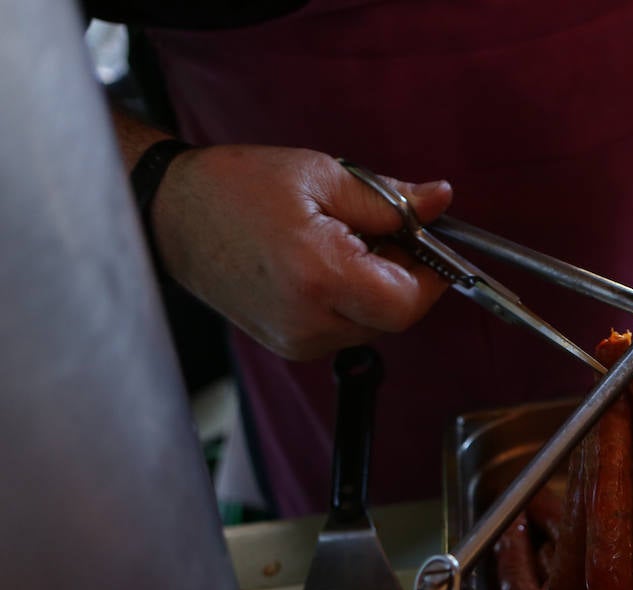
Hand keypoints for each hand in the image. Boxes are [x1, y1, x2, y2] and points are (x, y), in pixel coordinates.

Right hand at [152, 144, 454, 359]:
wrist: (171, 215)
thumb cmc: (236, 188)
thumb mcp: (322, 177)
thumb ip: (390, 200)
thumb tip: (439, 201)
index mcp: (319, 276)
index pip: (407, 302)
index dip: (431, 276)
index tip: (429, 245)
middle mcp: (309, 321)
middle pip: (394, 316)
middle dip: (403, 275)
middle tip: (381, 231)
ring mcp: (297, 341)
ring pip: (373, 324)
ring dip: (376, 288)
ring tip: (341, 243)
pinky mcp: (291, 347)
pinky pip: (346, 328)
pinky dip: (351, 300)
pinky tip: (323, 266)